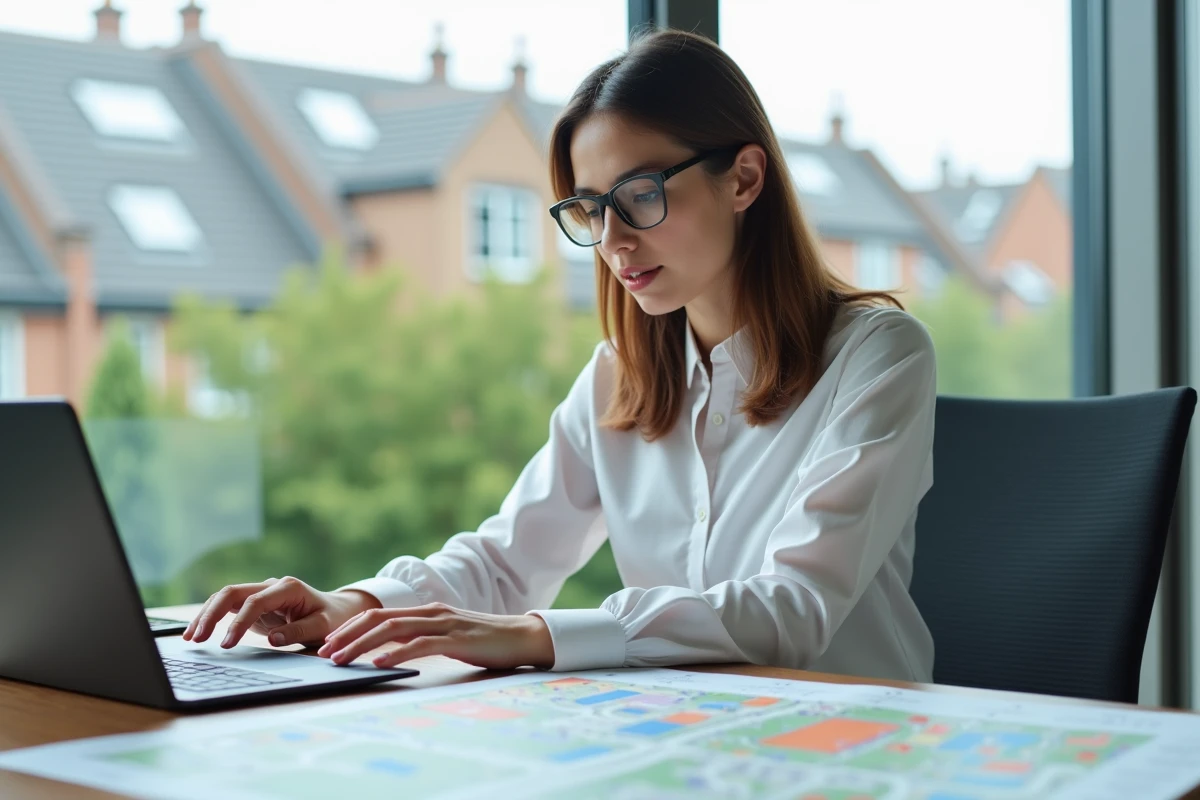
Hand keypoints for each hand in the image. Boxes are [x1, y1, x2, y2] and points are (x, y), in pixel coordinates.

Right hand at [182, 576, 381, 648]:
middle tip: (196, 638)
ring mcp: (261, 592)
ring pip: (225, 597)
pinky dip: (211, 617)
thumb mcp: (323, 627)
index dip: (238, 623)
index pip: (255, 602)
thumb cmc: (332, 619)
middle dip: (212, 614)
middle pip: (232, 592)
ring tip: (190, 638)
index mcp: (288, 588)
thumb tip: (273, 639)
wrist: (337, 611)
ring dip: (206, 615)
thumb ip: (299, 632)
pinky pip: (228, 607)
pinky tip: (196, 632)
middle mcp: (271, 585)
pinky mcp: (254, 604)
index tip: (227, 645)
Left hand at [316, 603, 555, 669]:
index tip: (329, 644)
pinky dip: (396, 654)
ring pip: (393, 629)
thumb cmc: (485, 642)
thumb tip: (391, 654)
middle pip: (379, 618)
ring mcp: (444, 623)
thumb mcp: (448, 638)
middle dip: (347, 635)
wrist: (523, 637)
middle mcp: (431, 612)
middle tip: (324, 653)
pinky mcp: (457, 638)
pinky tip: (379, 664)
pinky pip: (420, 644)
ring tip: (341, 659)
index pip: (379, 614)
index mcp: (426, 611)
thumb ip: (423, 639)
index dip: (351, 628)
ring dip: (362, 645)